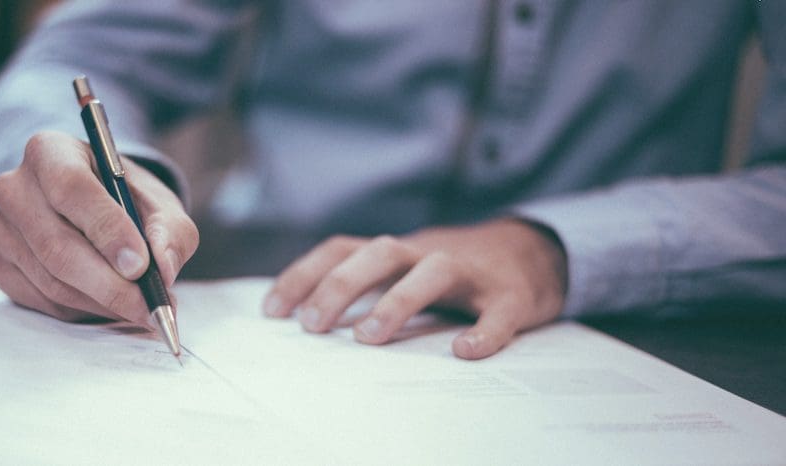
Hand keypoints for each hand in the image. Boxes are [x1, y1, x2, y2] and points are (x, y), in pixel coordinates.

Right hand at [0, 130, 197, 324]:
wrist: (96, 209)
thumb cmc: (127, 201)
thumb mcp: (160, 205)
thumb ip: (170, 231)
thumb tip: (163, 267)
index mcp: (50, 151)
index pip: (71, 188)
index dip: (107, 230)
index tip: (140, 265)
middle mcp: (14, 186)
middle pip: (57, 245)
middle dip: (110, 284)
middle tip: (149, 306)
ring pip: (51, 280)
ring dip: (102, 302)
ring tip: (140, 308)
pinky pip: (42, 300)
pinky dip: (83, 310)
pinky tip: (109, 304)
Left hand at [262, 219, 567, 358]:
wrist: (533, 251)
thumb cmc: (452, 271)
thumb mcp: (404, 270)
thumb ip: (366, 286)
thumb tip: (306, 320)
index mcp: (397, 251)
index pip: (341, 249)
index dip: (304, 275)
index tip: (272, 311)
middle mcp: (428, 252)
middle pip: (380, 253)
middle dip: (341, 285)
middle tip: (312, 326)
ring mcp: (472, 271)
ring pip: (433, 271)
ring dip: (398, 301)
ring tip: (368, 338)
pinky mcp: (512, 294)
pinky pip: (499, 311)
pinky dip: (484, 331)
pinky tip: (466, 351)